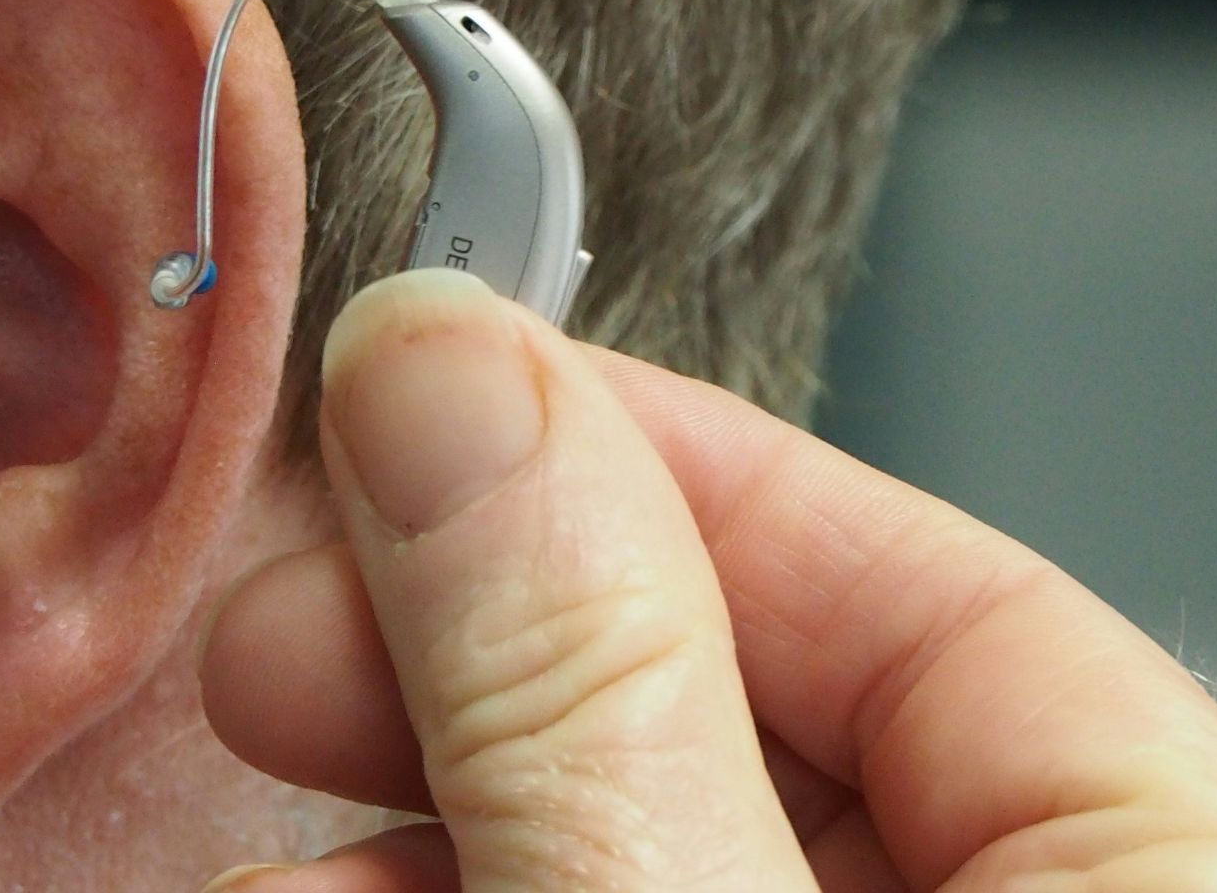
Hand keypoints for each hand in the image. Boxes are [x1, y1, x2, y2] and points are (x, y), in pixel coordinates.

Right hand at [197, 270, 1216, 890]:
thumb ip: (588, 683)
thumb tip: (452, 373)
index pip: (952, 612)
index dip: (672, 479)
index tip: (439, 419)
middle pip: (760, 736)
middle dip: (480, 667)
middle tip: (284, 639)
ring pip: (638, 860)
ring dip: (418, 824)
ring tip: (264, 868)